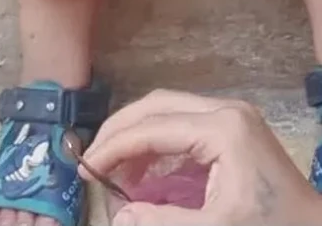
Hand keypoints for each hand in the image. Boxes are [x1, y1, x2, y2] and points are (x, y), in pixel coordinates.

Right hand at [82, 91, 321, 226]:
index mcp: (223, 127)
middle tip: (92, 164)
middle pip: (157, 106)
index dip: (114, 147)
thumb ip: (164, 222)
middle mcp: (227, 111)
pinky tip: (146, 178)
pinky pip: (185, 128)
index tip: (85, 168)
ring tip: (116, 177)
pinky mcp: (236, 132)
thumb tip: (120, 216)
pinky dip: (160, 148)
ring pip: (169, 113)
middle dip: (121, 133)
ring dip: (139, 140)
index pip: (153, 126)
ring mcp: (233, 118)